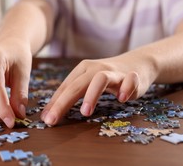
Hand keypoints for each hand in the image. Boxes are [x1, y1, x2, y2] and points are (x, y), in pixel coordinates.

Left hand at [41, 55, 156, 125]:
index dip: (53, 103)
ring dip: (91, 95)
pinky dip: (126, 88)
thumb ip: (71, 96)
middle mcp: (95, 69)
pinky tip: (122, 99)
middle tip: (53, 120)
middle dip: (63, 103)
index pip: (64, 88)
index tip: (45, 119)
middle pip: (76, 85)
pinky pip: (130, 80)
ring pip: (100, 79)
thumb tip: (49, 115)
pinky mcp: (132, 76)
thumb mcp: (87, 84)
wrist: (138, 62)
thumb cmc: (107, 78)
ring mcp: (114, 72)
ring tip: (85, 112)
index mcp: (82, 70)